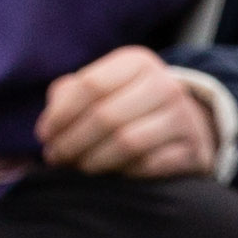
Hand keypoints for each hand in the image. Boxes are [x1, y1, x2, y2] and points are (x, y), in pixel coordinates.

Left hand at [36, 45, 221, 181]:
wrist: (185, 123)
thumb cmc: (127, 104)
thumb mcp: (102, 87)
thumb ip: (68, 96)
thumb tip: (48, 130)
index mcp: (137, 62)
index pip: (90, 85)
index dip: (60, 114)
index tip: (44, 135)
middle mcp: (165, 84)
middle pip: (106, 116)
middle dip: (72, 142)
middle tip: (56, 158)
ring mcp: (184, 117)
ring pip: (128, 143)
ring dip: (94, 161)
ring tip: (78, 168)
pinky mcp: (194, 149)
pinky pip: (150, 166)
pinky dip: (124, 174)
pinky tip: (110, 175)